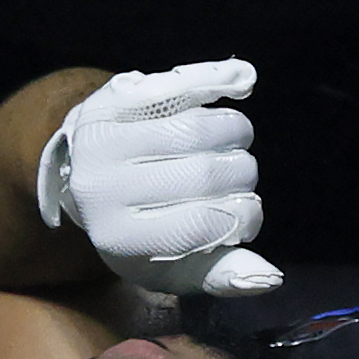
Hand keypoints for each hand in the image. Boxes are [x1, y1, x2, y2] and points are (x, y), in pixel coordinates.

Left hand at [37, 60, 283, 296]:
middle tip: (241, 175)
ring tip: (235, 141)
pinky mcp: (112, 101)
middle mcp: (104, 190)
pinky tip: (241, 84)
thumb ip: (223, 275)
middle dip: (242, 172)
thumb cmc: (144, 228)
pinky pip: (175, 85)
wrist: (89, 177)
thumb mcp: (176, 266)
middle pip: (205, 174)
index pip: (201, 225)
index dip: (242, 217)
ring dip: (236, 131)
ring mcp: (105, 141)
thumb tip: (270, 279)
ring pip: (197, 129)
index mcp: (119, 238)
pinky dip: (216, 79)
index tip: (248, 212)